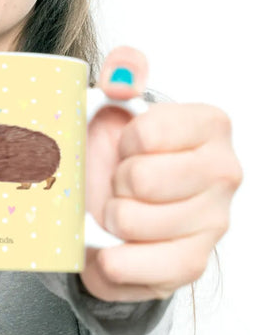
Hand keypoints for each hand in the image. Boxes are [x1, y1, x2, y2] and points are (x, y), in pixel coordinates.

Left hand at [80, 46, 241, 301]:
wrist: (110, 208)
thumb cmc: (117, 154)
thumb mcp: (114, 105)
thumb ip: (123, 74)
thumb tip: (124, 68)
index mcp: (209, 126)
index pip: (148, 133)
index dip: (122, 142)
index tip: (127, 146)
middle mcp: (224, 172)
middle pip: (141, 179)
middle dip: (115, 182)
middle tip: (120, 183)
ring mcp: (213, 221)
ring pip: (132, 221)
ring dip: (109, 218)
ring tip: (117, 210)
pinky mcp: (192, 264)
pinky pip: (141, 266)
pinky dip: (113, 260)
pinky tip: (113, 247)